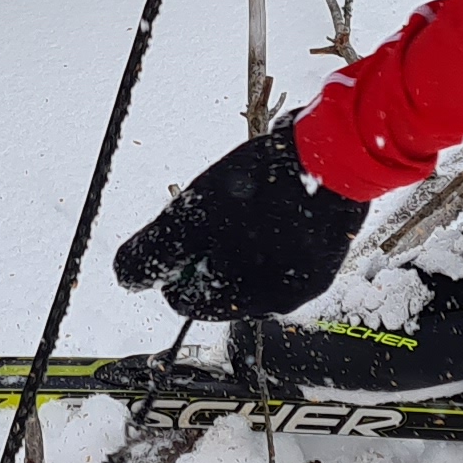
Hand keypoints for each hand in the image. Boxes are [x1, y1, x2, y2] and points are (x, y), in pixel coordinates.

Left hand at [113, 119, 367, 318]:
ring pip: (255, 271)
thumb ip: (155, 251)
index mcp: (242, 300)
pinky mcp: (328, 260)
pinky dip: (274, 237)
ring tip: (250, 203)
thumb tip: (126, 278)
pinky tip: (276, 205)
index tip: (187, 227)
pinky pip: (287, 256)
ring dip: (242, 244)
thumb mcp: (191, 215)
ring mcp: (307, 283)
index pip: (185, 298)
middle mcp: (276, 303)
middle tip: (220, 210)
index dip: (176, 262)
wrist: (336, 158)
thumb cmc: (260, 188)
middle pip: (222, 286)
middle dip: (212, 252)